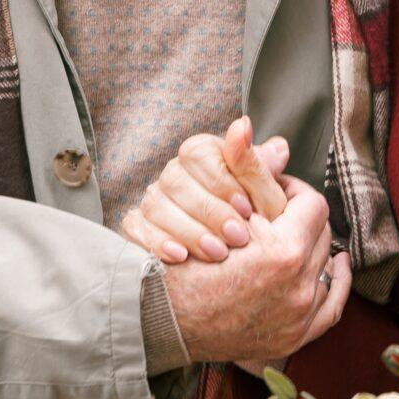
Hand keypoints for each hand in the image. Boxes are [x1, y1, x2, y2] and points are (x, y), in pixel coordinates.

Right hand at [118, 118, 291, 264]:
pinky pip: (135, 227)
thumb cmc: (252, 221)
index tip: (247, 208)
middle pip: (176, 180)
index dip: (222, 182)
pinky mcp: (137, 225)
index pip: (198, 154)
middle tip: (237, 237)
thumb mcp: (262, 197)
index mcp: (202, 154)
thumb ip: (258, 167)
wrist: (235, 265)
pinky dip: (158, 242)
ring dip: (189, 230)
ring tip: (217, 253)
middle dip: (210, 211)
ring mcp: (153, 199)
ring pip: (156, 205)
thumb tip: (258, 134)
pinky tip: (180, 257)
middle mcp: (174, 173)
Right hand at [160, 176, 350, 362]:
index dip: (294, 190)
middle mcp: (298, 290)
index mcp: (284, 253)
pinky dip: (333, 285)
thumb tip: (279, 144)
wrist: (160, 320)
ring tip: (295, 238)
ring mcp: (298, 318)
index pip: (312, 204)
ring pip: (325, 268)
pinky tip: (334, 269)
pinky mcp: (292, 339)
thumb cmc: (182, 265)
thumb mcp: (217, 210)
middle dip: (301, 220)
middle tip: (280, 214)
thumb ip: (252, 174)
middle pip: (321, 235)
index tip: (277, 190)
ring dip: (312, 249)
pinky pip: (331, 307)